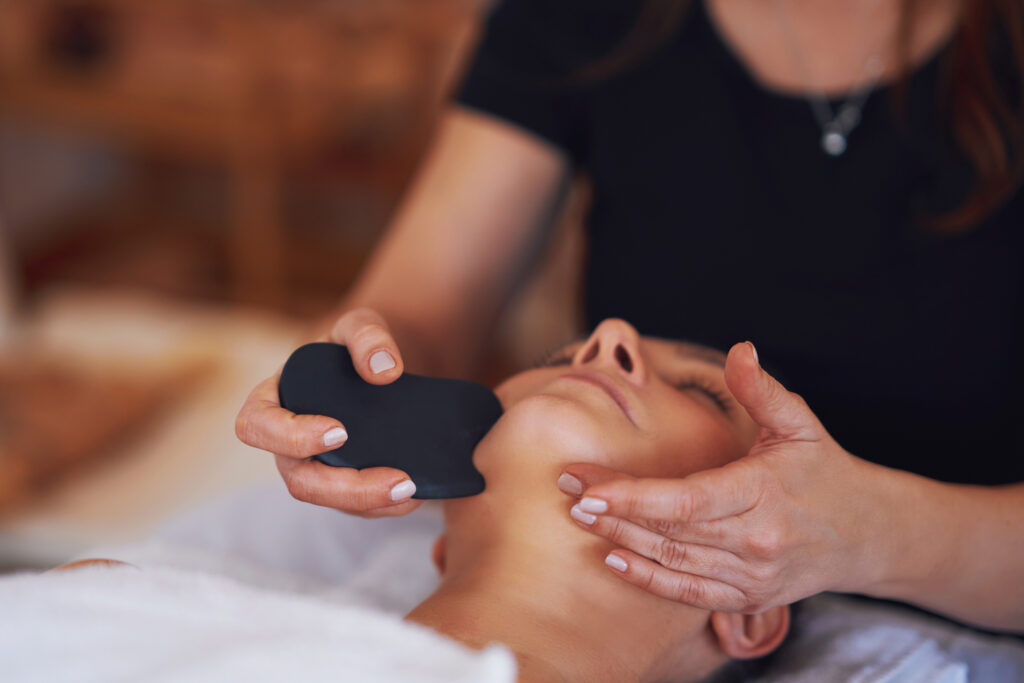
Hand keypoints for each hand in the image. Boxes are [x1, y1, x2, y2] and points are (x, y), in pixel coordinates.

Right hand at [235, 307, 421, 516]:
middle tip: (396, 479)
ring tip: (412, 490)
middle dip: (345, 488)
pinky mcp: (343, 483)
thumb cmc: (358, 344)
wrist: (384, 366)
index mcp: (273, 400)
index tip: (339, 432)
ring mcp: (315, 466)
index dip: (290, 436)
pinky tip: (417, 495)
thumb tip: (383, 371)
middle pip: (299, 480)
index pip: (257, 426)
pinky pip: (356, 506)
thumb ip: (366, 335)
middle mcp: (288, 442)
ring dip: (369, 502)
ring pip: (330, 500)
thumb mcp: (361, 324)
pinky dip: (385, 506)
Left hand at [558, 342, 885, 612]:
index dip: (632, 495)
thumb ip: (763, 390)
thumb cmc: (825, 471)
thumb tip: (740, 350)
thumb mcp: (801, 423)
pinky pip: (689, 594)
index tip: (587, 483)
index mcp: (763, 493)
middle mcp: (756, 540)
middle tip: (565, 491)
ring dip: (620, 542)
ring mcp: (752, 575)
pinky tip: (614, 560)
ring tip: (579, 518)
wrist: (866, 534)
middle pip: (669, 531)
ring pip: (673, 563)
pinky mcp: (749, 597)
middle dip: (612, 513)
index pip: (685, 500)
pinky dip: (649, 581)